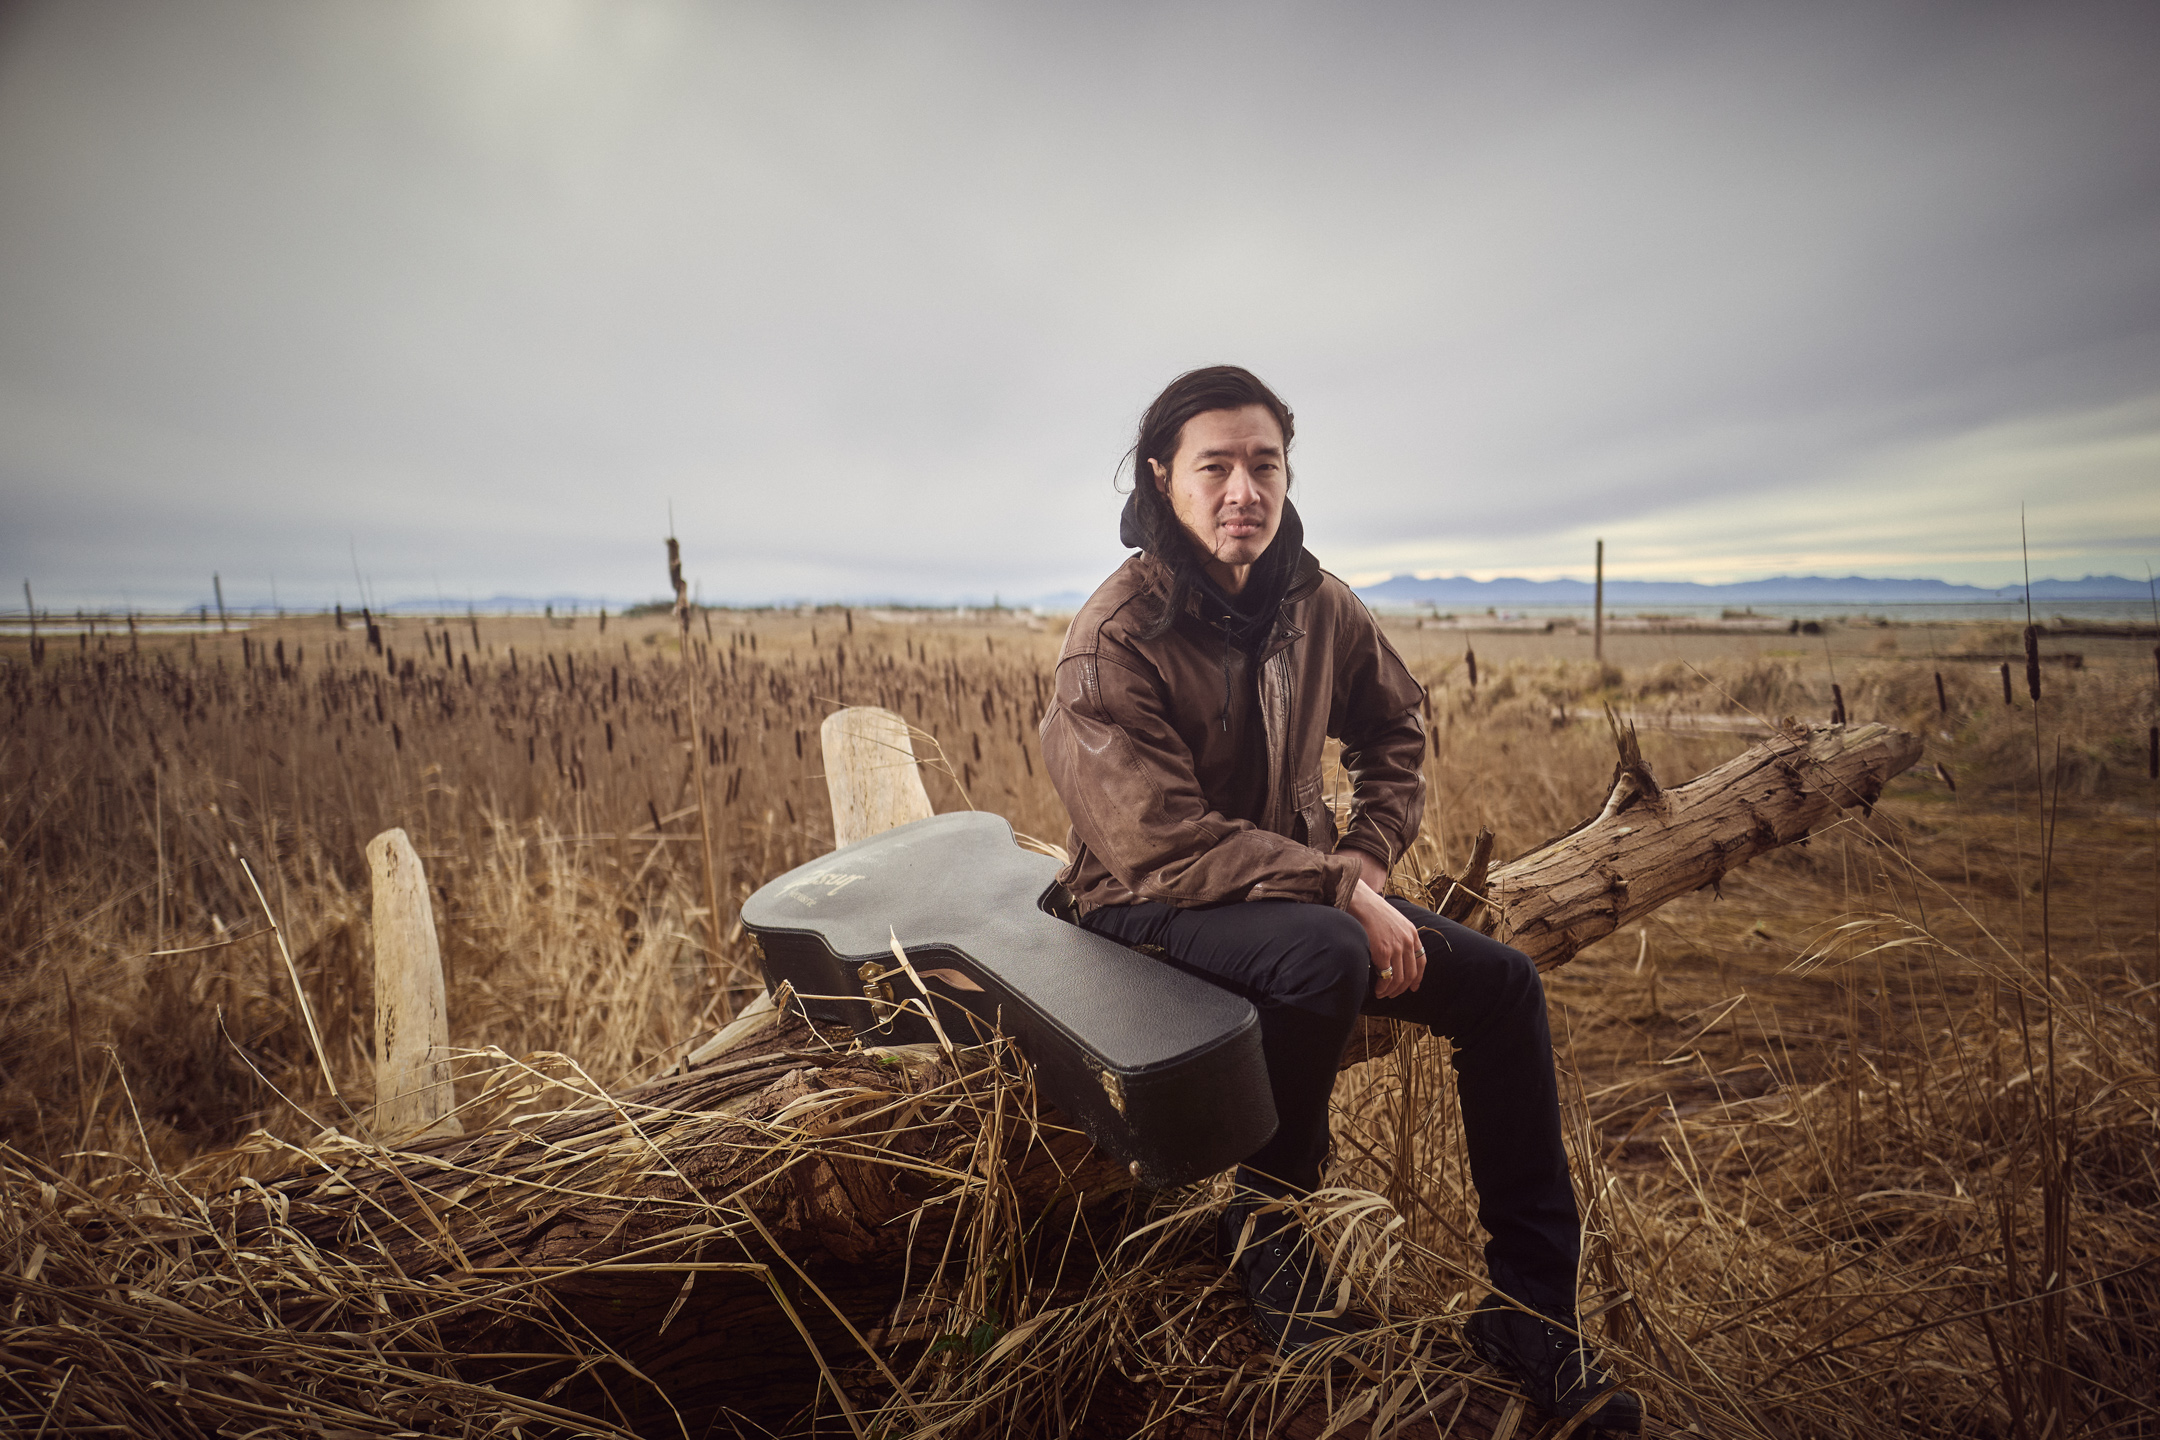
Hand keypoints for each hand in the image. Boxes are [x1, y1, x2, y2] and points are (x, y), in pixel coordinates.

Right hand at [1347, 878, 1422, 998]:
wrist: (1360, 901)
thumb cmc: (1372, 909)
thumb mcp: (1394, 920)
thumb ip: (1399, 935)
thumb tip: (1395, 953)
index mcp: (1412, 933)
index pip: (1422, 960)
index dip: (1418, 977)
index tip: (1413, 987)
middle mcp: (1407, 941)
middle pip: (1411, 973)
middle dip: (1402, 988)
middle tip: (1392, 994)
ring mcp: (1396, 947)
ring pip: (1399, 978)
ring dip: (1391, 990)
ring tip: (1383, 994)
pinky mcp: (1383, 951)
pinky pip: (1387, 976)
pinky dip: (1383, 987)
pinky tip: (1377, 990)